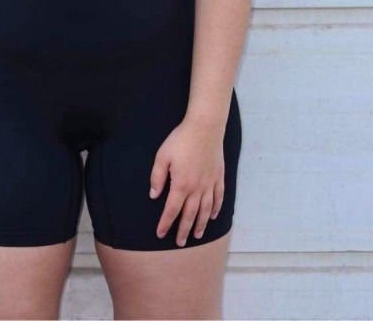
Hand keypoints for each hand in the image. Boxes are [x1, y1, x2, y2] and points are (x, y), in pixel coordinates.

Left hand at [149, 116, 225, 246]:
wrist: (204, 128)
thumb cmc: (180, 140)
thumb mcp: (162, 156)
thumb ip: (157, 177)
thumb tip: (154, 195)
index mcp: (181, 185)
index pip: (172, 210)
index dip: (166, 223)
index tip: (161, 234)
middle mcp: (197, 189)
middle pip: (190, 215)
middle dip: (184, 230)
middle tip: (180, 243)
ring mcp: (209, 184)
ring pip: (205, 210)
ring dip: (201, 225)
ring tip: (197, 236)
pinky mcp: (218, 178)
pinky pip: (218, 198)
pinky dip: (216, 209)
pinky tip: (213, 217)